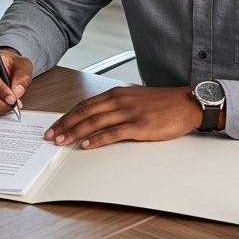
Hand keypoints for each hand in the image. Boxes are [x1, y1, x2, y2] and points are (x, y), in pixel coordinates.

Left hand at [45, 86, 203, 148]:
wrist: (186, 103)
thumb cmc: (162, 104)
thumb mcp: (134, 99)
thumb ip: (116, 106)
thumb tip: (98, 117)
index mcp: (116, 93)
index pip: (84, 104)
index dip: (67, 115)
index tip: (55, 125)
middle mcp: (119, 100)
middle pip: (85, 112)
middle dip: (65, 124)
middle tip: (51, 136)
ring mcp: (128, 112)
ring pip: (95, 122)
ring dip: (75, 132)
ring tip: (62, 142)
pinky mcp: (139, 125)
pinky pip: (113, 132)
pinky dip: (98, 139)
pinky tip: (87, 145)